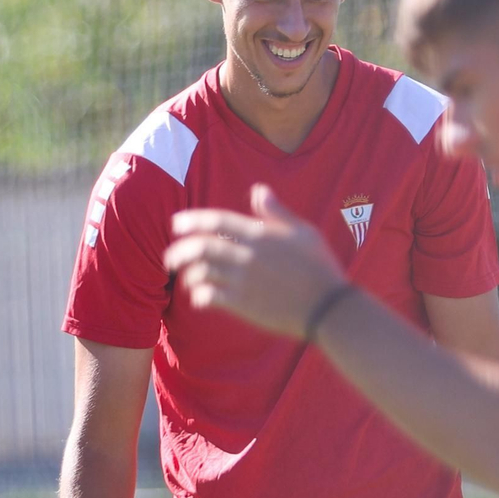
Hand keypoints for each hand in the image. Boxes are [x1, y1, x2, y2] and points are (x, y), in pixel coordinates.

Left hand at [166, 184, 346, 338]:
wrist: (329, 308)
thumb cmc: (320, 267)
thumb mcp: (303, 232)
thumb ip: (277, 211)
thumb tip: (259, 190)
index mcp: (261, 234)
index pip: (217, 221)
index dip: (191, 220)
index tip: (176, 224)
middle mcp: (248, 255)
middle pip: (201, 247)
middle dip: (179, 251)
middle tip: (170, 258)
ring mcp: (244, 280)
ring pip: (201, 272)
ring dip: (188, 275)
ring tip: (186, 278)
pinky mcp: (244, 305)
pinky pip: (210, 297)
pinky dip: (199, 296)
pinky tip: (200, 298)